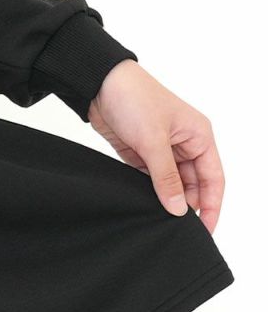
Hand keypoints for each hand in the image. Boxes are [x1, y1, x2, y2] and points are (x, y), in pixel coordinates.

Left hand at [86, 59, 224, 232]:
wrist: (98, 82)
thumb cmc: (135, 97)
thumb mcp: (153, 140)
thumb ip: (166, 177)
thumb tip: (179, 209)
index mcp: (199, 136)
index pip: (213, 178)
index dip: (212, 205)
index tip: (206, 229)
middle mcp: (184, 144)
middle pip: (193, 184)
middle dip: (187, 204)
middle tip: (176, 227)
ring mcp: (162, 149)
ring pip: (171, 183)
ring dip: (166, 199)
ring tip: (160, 218)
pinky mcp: (140, 153)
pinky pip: (150, 179)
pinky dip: (149, 191)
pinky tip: (145, 204)